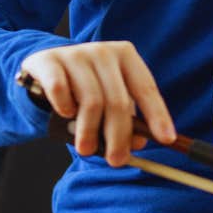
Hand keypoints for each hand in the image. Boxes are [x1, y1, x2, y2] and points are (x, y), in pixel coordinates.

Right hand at [20, 41, 175, 166]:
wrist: (45, 68)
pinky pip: (60, 90)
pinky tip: (66, 115)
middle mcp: (104, 51)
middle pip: (118, 100)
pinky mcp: (49, 62)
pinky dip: (65, 108)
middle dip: (119, 135)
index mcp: (126, 56)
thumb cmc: (84, 88)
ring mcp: (76, 54)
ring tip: (86, 149)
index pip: (146, 88)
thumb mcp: (109, 99)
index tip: (167, 139)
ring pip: (91, 100)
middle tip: (116, 160)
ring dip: (90, 131)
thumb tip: (139, 142)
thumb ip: (126, 119)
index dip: (157, 115)